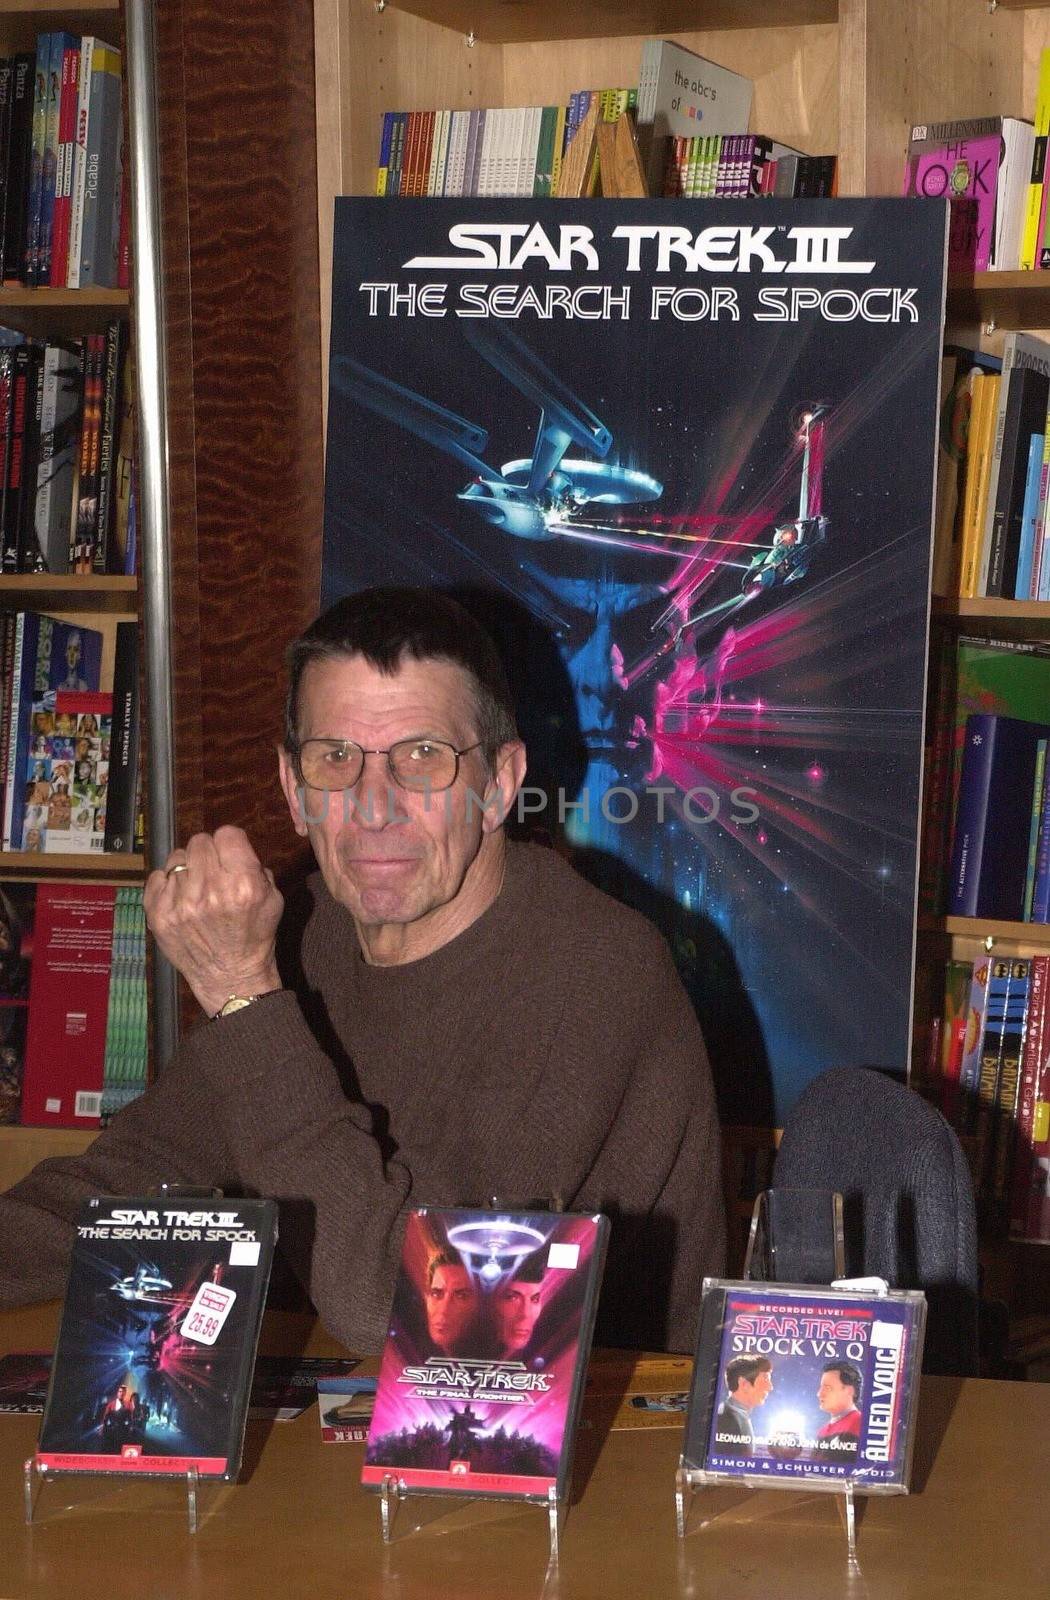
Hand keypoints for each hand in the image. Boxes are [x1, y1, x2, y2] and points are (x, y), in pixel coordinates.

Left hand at [144, 826, 283, 1016]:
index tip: (230, 856)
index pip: (227, 834)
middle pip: (200, 842)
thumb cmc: (254, 936)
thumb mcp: (273, 898)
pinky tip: (180, 899)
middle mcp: (210, 890)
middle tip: (213, 872)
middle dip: (209, 854)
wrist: (230, 976)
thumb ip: (254, 867)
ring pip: (176, 857)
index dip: (230, 844)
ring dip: (187, 869)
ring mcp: (180, 903)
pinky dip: (168, 885)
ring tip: (196, 888)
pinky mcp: (158, 914)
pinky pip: (156, 876)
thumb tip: (232, 846)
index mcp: (243, 884)